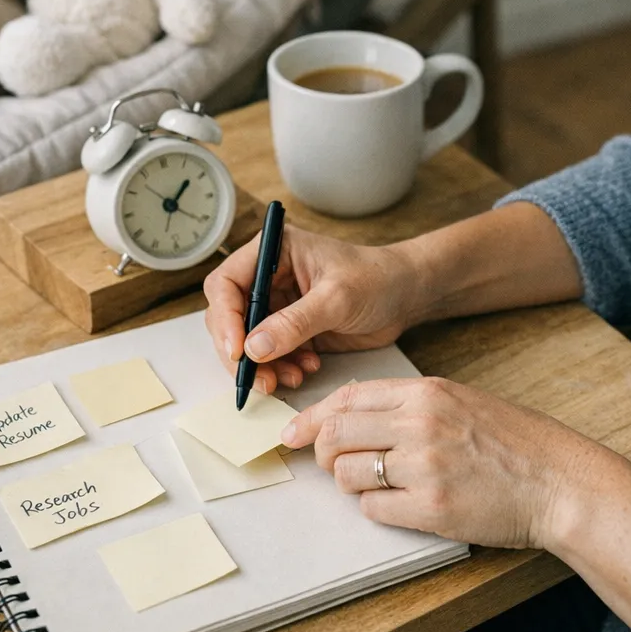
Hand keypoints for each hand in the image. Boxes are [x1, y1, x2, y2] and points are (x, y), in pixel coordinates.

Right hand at [202, 225, 417, 393]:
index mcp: (272, 252)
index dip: (225, 318)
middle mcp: (267, 277)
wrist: (405, 296)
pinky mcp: (289, 330)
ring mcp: (277, 305)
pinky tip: (306, 369)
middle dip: (240, 352)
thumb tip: (254, 348)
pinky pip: (269, 355)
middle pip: (228, 317)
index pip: (226, 284)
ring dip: (262, 366)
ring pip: (246, 342)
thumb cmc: (376, 279)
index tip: (238, 351)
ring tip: (292, 378)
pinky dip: (280, 369)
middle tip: (260, 379)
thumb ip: (295, 322)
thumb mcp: (337, 298)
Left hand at [281, 374, 592, 549]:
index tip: (294, 432)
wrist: (560, 482)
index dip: (312, 417)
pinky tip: (401, 505)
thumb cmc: (515, 444)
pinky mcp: (433, 507)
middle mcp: (421, 423)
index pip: (347, 397)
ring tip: (376, 486)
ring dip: (350, 484)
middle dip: (322, 454)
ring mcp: (426, 465)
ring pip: (347, 473)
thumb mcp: (462, 402)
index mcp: (427, 392)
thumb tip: (352, 416)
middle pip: (335, 434)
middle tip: (329, 466)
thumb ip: (411, 405)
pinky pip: (374, 509)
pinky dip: (377, 510)